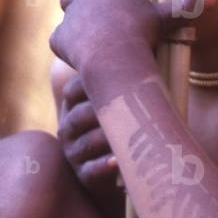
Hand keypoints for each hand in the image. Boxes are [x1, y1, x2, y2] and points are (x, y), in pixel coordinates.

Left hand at [49, 0, 216, 82]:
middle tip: (96, 23)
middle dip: (79, 5)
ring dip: (74, 25)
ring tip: (93, 40)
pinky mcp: (59, 37)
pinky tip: (86, 58)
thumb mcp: (166, 17)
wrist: (118, 54)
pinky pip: (60, 41)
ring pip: (65, 16)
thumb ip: (187, 5)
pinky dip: (69, 49)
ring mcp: (69, 14)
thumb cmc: (143, 31)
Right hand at [57, 74, 119, 198]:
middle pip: (79, 115)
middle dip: (103, 109)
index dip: (91, 82)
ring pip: (87, 143)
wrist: (117, 167)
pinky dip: (105, 166)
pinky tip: (118, 160)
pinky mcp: (84, 176)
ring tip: (128, 132)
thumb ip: (122, 78)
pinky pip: (92, 170)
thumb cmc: (122, 123)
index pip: (73, 90)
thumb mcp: (116, 101)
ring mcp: (74, 153)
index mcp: (73, 105)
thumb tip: (149, 41)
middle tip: (128, 104)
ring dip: (107, 137)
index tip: (118, 75)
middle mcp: (68, 128)